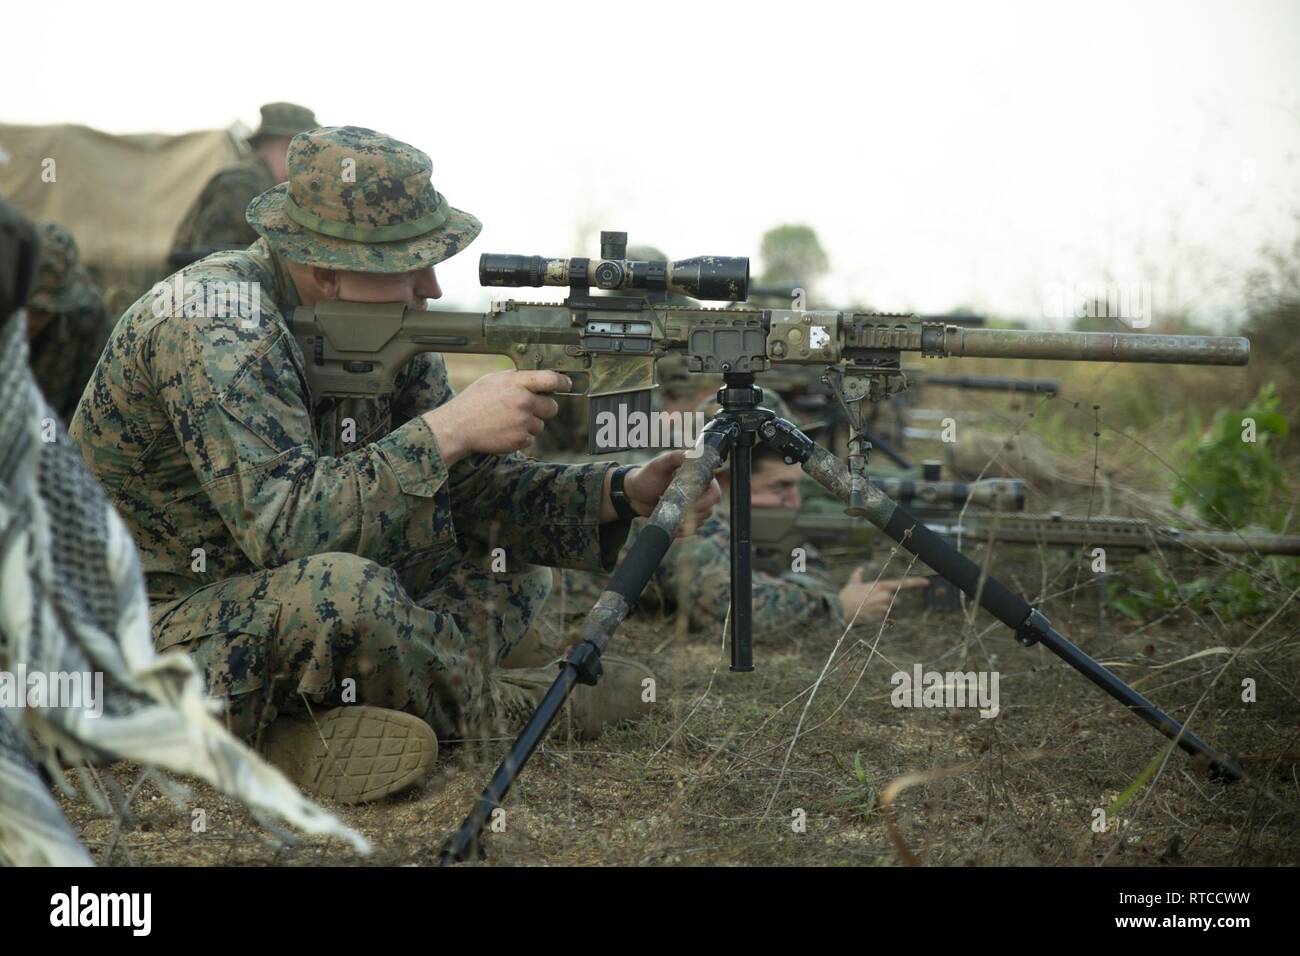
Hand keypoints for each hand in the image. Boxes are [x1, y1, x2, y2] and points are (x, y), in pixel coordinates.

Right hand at [422, 370, 566, 464]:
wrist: (458, 427)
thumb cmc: (473, 402)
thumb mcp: (492, 380)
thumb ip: (515, 378)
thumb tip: (534, 378)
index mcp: (517, 383)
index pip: (551, 379)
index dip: (562, 382)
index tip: (566, 384)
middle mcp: (523, 402)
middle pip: (552, 406)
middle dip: (543, 408)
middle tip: (527, 408)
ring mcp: (523, 422)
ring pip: (541, 425)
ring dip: (530, 424)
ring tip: (508, 421)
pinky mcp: (520, 440)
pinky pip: (531, 438)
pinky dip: (521, 437)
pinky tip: (505, 431)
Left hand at [603, 449, 720, 535]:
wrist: (634, 494)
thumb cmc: (647, 476)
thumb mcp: (659, 464)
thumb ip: (676, 457)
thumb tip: (693, 454)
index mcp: (698, 478)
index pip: (714, 492)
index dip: (707, 500)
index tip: (693, 504)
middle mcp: (699, 493)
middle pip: (710, 508)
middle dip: (696, 513)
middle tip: (679, 511)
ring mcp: (692, 508)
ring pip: (701, 520)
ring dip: (687, 522)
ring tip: (671, 514)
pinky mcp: (684, 520)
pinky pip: (690, 530)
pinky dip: (681, 530)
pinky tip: (670, 524)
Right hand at [838, 569, 929, 619]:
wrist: (840, 610)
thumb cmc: (846, 597)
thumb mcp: (852, 584)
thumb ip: (858, 576)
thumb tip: (860, 569)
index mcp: (881, 586)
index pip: (902, 583)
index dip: (915, 582)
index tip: (927, 582)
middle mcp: (885, 596)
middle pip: (892, 600)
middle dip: (883, 602)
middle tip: (868, 602)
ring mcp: (884, 608)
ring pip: (887, 609)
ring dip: (879, 610)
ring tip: (865, 609)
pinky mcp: (882, 618)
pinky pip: (884, 619)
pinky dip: (877, 617)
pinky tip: (867, 615)